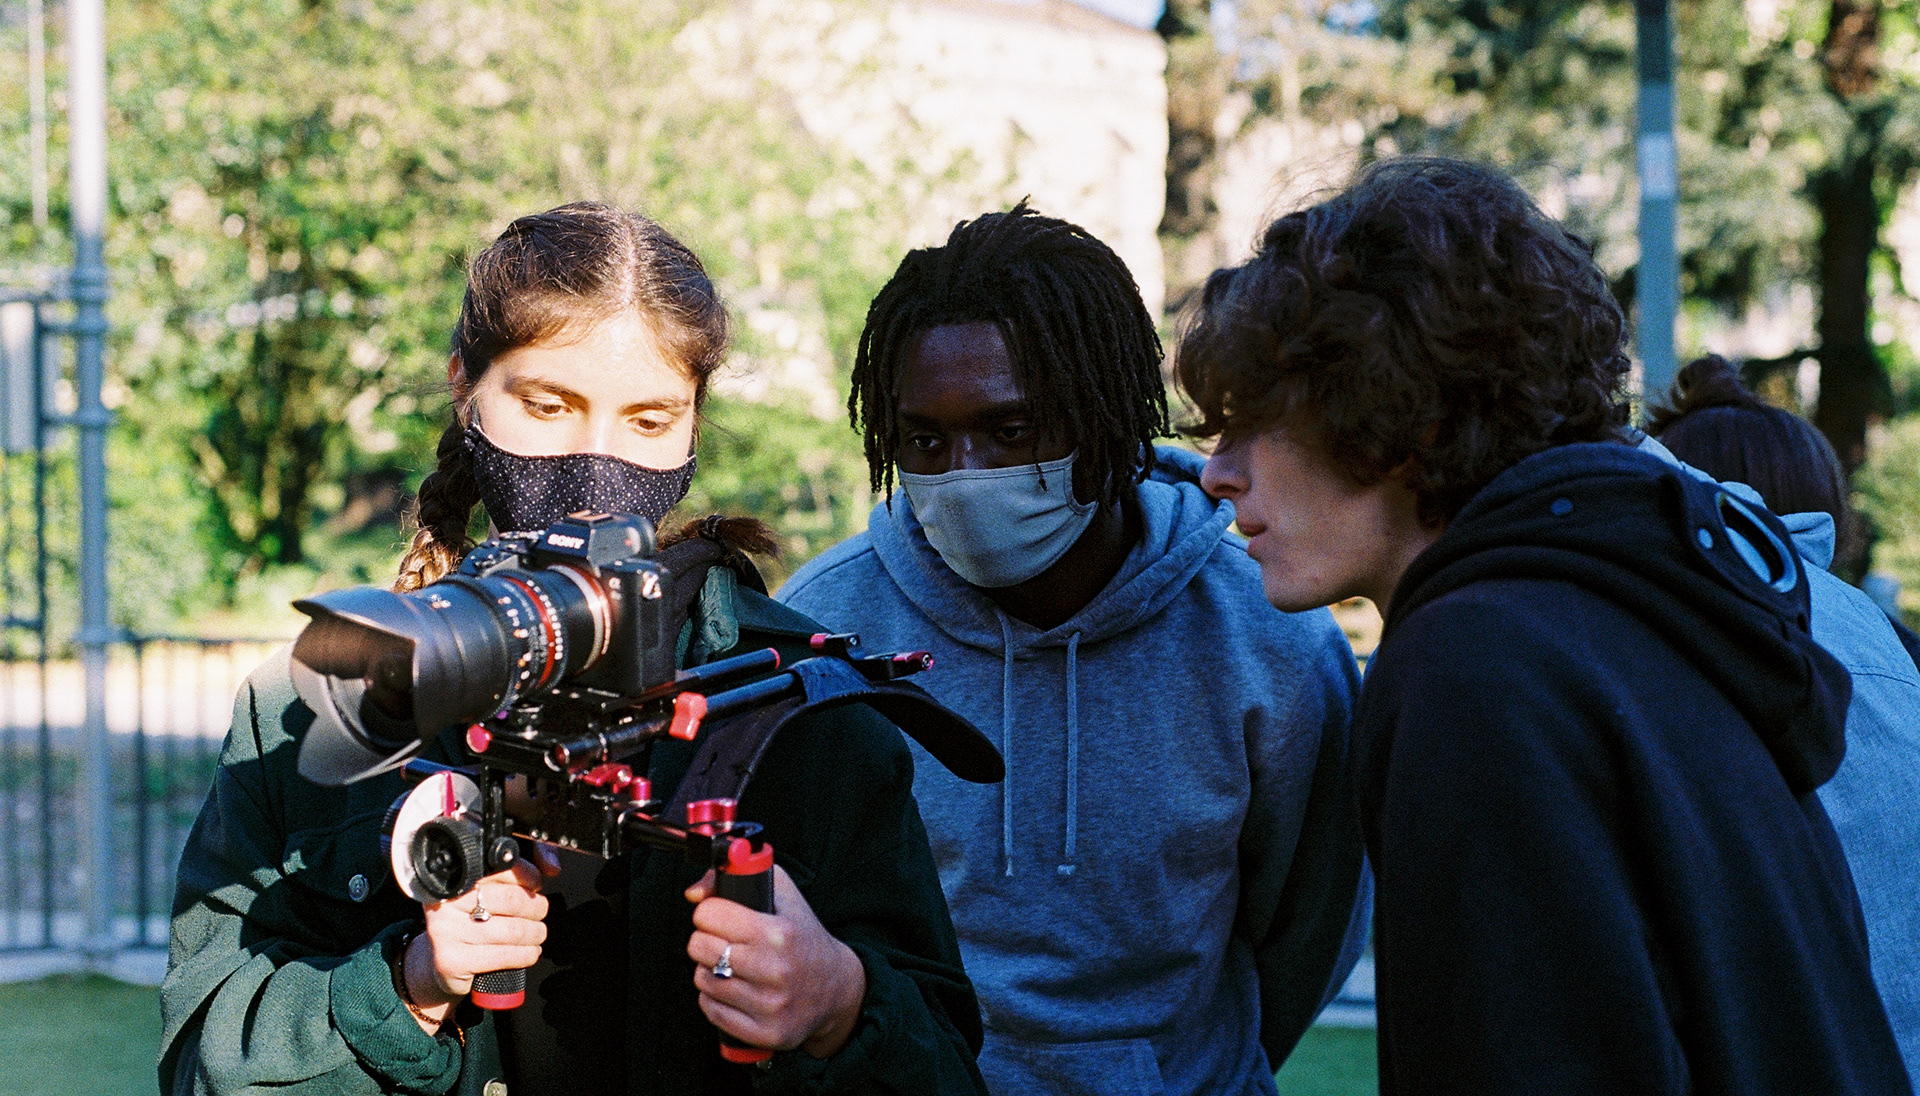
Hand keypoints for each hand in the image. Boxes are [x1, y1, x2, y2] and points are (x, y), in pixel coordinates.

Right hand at [404, 848, 558, 1031]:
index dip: (528, 875)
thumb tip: (552, 868)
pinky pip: (502, 956)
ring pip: (511, 930)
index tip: (536, 883)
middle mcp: (446, 903)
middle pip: (510, 900)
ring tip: (538, 933)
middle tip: (540, 911)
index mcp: (455, 879)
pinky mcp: (451, 961)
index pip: (501, 869)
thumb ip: (519, 870)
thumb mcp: (487, 890)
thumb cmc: (470, 920)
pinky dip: (525, 954)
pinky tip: (530, 952)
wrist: (439, 961)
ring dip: (534, 933)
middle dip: (536, 906)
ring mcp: (445, 932)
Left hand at [685, 865, 866, 1057]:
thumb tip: (694, 892)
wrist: (837, 989)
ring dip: (709, 970)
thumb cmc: (805, 939)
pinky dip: (714, 999)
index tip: (719, 917)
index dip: (709, 912)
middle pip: (699, 946)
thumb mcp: (783, 895)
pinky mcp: (765, 1032)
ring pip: (702, 979)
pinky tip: (734, 989)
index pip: (708, 914)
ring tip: (731, 966)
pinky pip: (711, 1010)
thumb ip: (738, 878)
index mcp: (778, 933)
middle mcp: (774, 969)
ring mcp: (769, 1005)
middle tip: (723, 941)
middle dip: (705, 940)